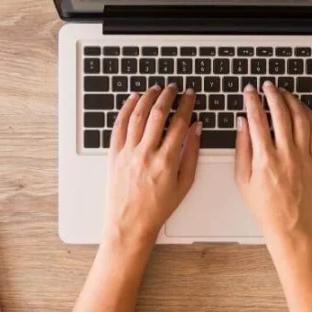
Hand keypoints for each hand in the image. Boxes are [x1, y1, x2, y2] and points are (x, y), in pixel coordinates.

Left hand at [104, 85, 201, 249]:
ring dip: (148, 98)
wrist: (130, 224)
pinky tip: (133, 99)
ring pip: (138, 115)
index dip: (186, 104)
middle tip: (174, 87)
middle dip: (168, 96)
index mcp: (166, 161)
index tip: (190, 95)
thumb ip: (191, 153)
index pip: (179, 123)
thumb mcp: (184, 184)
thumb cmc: (158, 208)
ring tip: (156, 89)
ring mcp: (128, 153)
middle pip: (158, 114)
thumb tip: (196, 128)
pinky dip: (126, 109)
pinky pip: (119, 126)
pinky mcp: (114, 154)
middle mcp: (146, 153)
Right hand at [235, 82, 311, 249]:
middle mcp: (286, 154)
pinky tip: (301, 109)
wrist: (292, 227)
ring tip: (284, 93)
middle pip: (280, 114)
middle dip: (272, 95)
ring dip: (291, 101)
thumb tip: (242, 123)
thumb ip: (242, 148)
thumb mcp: (242, 180)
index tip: (249, 91)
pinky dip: (308, 116)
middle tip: (267, 86)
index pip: (257, 120)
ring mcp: (304, 156)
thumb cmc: (265, 208)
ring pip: (300, 118)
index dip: (252, 101)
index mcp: (265, 159)